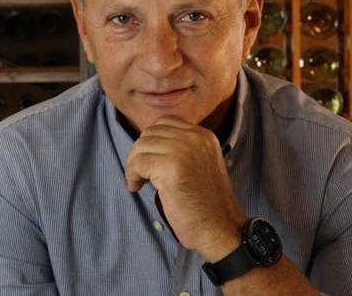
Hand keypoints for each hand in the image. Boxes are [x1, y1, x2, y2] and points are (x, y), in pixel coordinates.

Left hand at [125, 116, 245, 260]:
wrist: (220, 228)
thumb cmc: (207, 204)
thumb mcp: (200, 164)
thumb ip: (182, 149)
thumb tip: (149, 144)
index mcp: (203, 135)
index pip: (165, 122)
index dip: (152, 141)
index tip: (150, 161)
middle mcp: (194, 137)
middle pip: (150, 132)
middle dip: (140, 152)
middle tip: (141, 174)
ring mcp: (183, 150)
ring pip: (141, 146)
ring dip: (133, 165)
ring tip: (139, 183)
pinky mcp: (171, 167)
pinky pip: (138, 163)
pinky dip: (132, 176)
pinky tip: (136, 188)